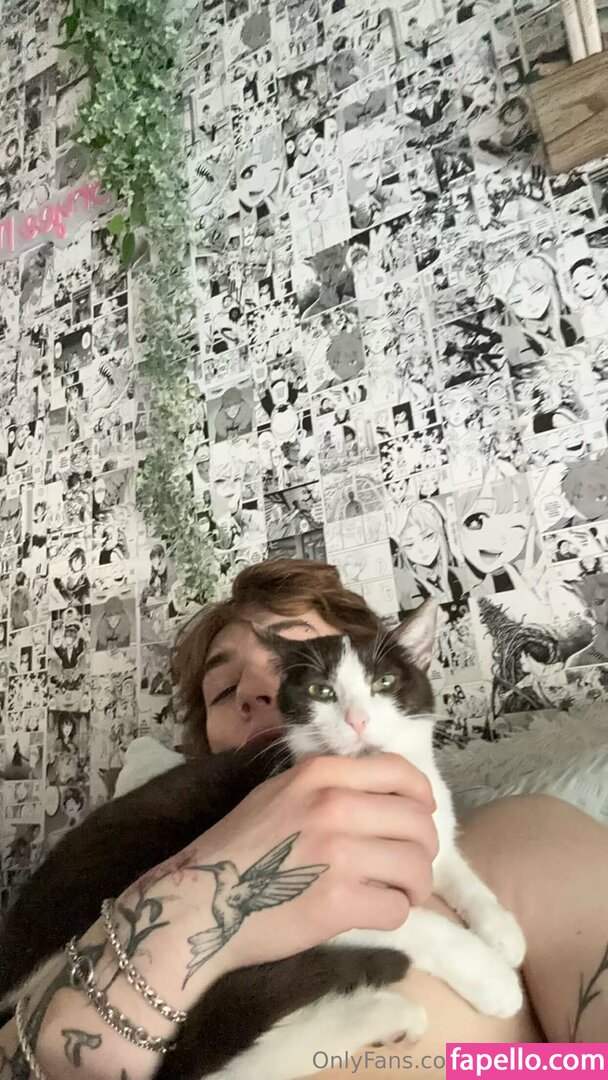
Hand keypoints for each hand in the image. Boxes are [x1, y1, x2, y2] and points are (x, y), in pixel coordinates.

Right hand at [176, 753, 437, 978]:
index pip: (401, 772)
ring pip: (416, 866)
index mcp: (320, 773)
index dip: (422, 798)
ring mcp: (337, 854)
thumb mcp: (280, 791)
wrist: (200, 901)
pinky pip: (397, 908)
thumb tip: (384, 791)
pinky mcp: (338, 903)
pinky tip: (375, 912)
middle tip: (409, 866)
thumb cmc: (239, 846)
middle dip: (424, 849)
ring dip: (415, 885)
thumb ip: (329, 783)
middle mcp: (334, 805)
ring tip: (399, 892)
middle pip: (418, 822)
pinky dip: (394, 914)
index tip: (419, 817)